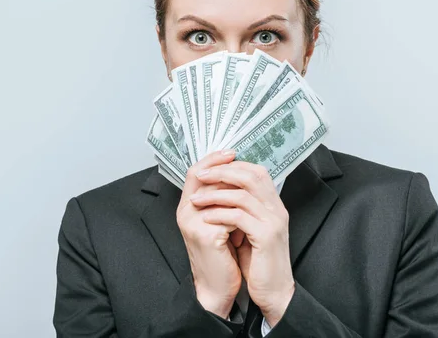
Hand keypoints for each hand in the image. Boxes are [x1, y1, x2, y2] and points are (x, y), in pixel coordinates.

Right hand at [176, 150, 242, 318]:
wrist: (218, 286)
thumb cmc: (221, 254)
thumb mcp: (218, 220)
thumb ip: (220, 199)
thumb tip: (235, 173)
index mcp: (187, 207)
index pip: (195, 172)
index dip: (212, 159)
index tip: (232, 152)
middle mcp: (185, 213)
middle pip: (202, 176)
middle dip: (226, 167)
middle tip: (244, 160)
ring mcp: (193, 224)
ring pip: (217, 192)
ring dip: (236, 189)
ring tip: (251, 189)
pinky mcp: (206, 236)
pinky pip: (229, 214)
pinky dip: (242, 213)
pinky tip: (249, 218)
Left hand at [190, 161, 295, 326]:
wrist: (274, 292)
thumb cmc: (259, 262)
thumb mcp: (250, 229)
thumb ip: (242, 209)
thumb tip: (219, 190)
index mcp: (273, 204)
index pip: (256, 171)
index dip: (232, 166)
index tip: (209, 168)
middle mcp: (277, 209)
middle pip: (251, 176)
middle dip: (222, 172)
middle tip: (200, 176)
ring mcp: (273, 222)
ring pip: (242, 195)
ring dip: (214, 194)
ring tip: (196, 200)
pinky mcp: (266, 237)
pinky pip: (239, 218)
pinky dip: (219, 215)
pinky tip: (206, 218)